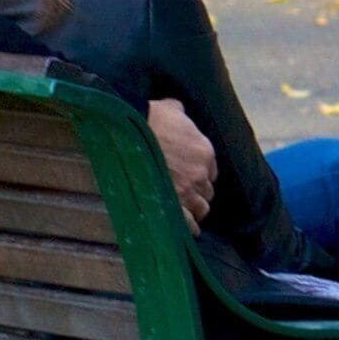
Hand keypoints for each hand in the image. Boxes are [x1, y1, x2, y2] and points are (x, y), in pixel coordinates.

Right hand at [149, 100, 217, 225]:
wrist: (127, 137)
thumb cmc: (147, 120)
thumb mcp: (169, 108)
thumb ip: (179, 111)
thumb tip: (177, 109)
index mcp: (205, 152)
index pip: (211, 170)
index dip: (200, 174)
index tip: (191, 176)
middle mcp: (201, 174)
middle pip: (207, 191)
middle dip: (197, 193)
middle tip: (185, 194)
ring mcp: (188, 192)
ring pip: (202, 209)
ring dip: (194, 210)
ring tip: (185, 212)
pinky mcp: (174, 207)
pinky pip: (189, 225)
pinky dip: (189, 229)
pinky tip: (186, 231)